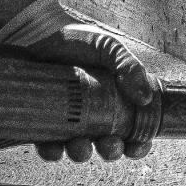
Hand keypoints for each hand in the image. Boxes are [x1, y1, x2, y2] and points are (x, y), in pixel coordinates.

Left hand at [2, 7, 156, 161]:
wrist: (40, 32)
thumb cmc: (79, 40)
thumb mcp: (110, 48)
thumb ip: (130, 67)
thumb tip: (146, 98)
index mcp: (116, 103)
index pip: (133, 132)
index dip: (138, 145)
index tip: (137, 146)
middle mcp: (95, 117)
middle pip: (108, 146)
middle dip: (111, 151)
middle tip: (109, 144)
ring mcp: (70, 122)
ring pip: (79, 150)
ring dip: (82, 154)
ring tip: (81, 146)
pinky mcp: (44, 123)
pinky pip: (49, 146)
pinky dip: (52, 152)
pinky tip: (54, 148)